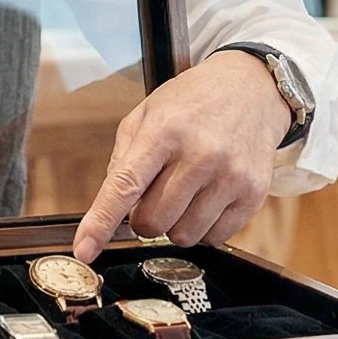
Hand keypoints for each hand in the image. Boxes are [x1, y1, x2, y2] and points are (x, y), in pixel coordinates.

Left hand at [70, 50, 292, 262]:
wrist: (251, 89)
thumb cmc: (192, 102)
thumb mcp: (147, 113)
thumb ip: (123, 158)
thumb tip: (110, 208)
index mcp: (164, 129)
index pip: (125, 185)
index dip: (101, 222)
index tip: (84, 250)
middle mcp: (199, 153)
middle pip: (153, 221)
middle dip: (144, 218)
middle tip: (154, 195)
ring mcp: (230, 175)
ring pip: (183, 236)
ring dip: (175, 224)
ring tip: (185, 193)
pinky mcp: (253, 193)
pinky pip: (214, 238)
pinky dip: (204, 227)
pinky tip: (208, 198)